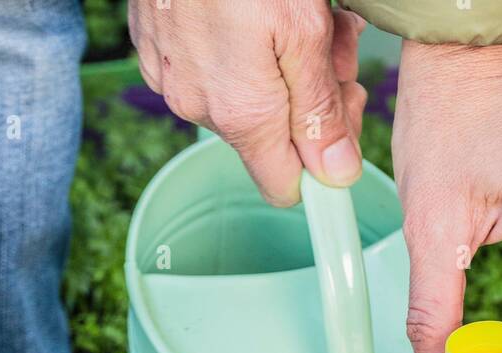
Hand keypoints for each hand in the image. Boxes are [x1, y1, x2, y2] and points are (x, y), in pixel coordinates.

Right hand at [129, 0, 365, 206]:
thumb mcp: (304, 28)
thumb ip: (320, 109)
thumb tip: (335, 174)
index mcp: (241, 113)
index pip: (285, 187)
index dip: (321, 163)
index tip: (343, 125)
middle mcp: (199, 105)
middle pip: (271, 138)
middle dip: (309, 101)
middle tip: (333, 45)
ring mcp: (172, 75)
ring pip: (245, 97)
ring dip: (282, 67)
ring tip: (299, 14)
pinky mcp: (158, 45)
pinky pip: (212, 67)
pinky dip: (243, 47)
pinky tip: (255, 10)